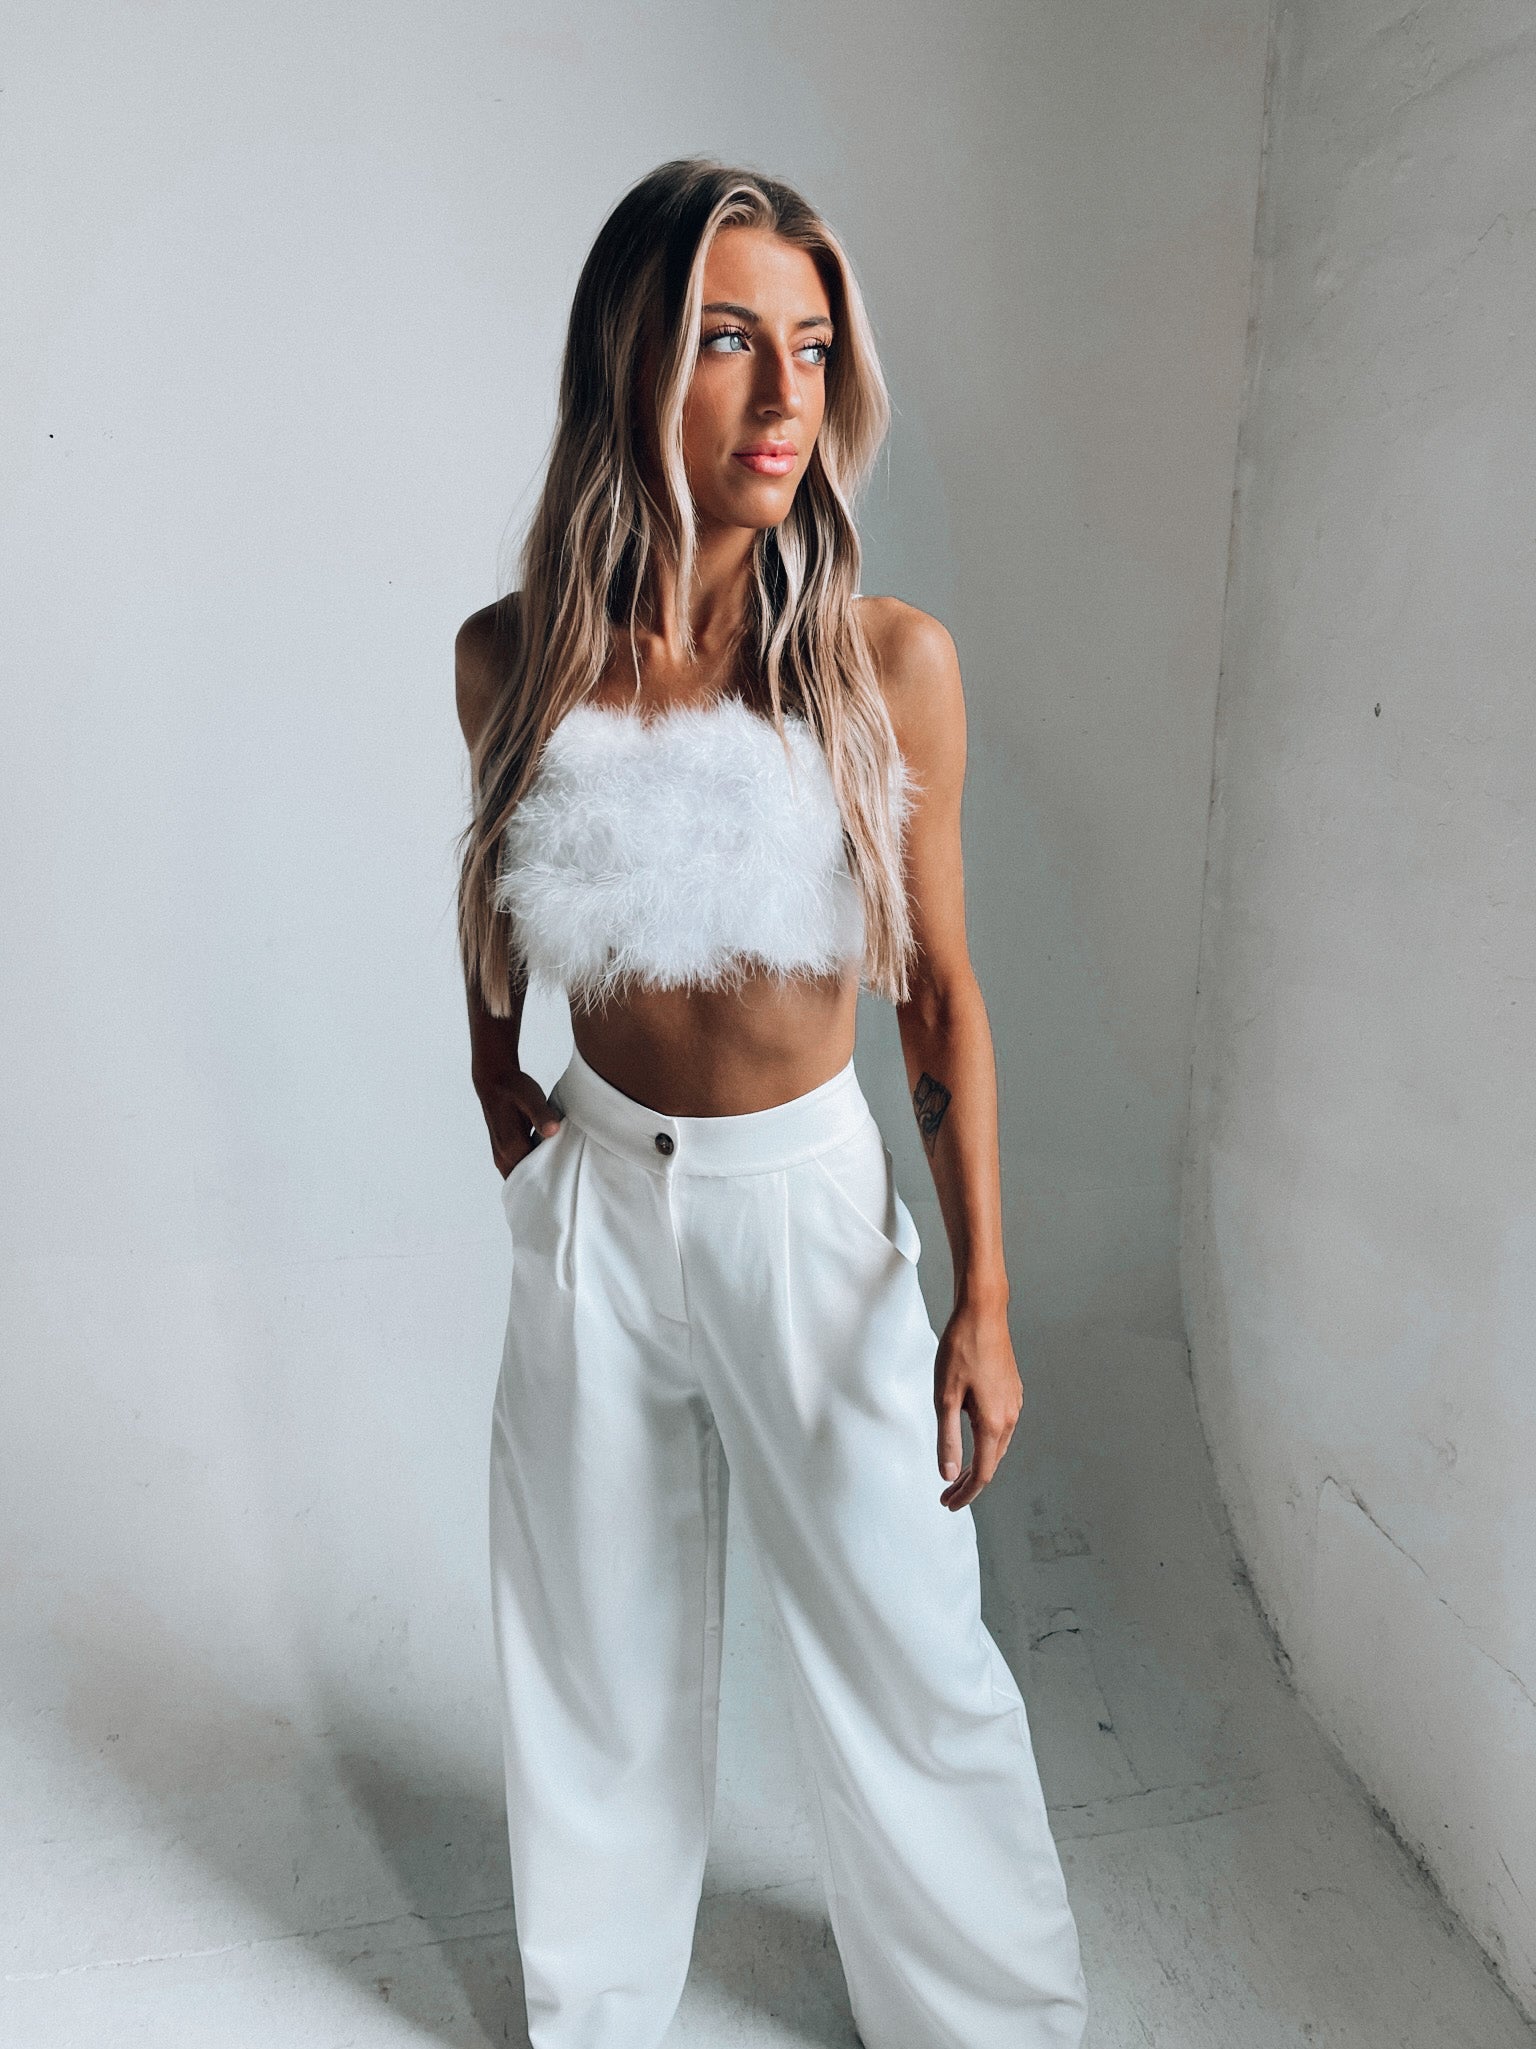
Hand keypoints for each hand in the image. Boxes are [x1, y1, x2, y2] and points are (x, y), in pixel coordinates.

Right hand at [481, 1072, 562, 1179]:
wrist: (495, 1081)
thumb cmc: (514, 1088)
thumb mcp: (531, 1097)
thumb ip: (542, 1114)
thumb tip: (552, 1131)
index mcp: (512, 1147)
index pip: (535, 1177)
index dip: (553, 1179)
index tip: (569, 1178)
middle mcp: (503, 1157)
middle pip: (528, 1182)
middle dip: (546, 1184)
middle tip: (568, 1180)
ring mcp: (501, 1156)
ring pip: (523, 1178)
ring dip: (539, 1177)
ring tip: (561, 1172)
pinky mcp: (504, 1153)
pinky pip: (519, 1169)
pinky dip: (533, 1170)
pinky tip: (549, 1161)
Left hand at [934, 1302, 1021, 1510]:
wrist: (983, 1312)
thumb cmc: (960, 1350)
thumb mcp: (945, 1398)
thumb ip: (948, 1439)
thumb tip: (948, 1474)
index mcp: (994, 1422)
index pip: (983, 1473)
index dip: (965, 1493)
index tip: (948, 1504)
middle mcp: (1010, 1416)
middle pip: (992, 1461)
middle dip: (970, 1481)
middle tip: (947, 1493)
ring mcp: (1014, 1401)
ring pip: (998, 1444)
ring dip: (979, 1461)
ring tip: (956, 1470)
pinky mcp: (1012, 1389)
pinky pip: (1001, 1425)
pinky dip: (986, 1441)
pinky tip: (971, 1435)